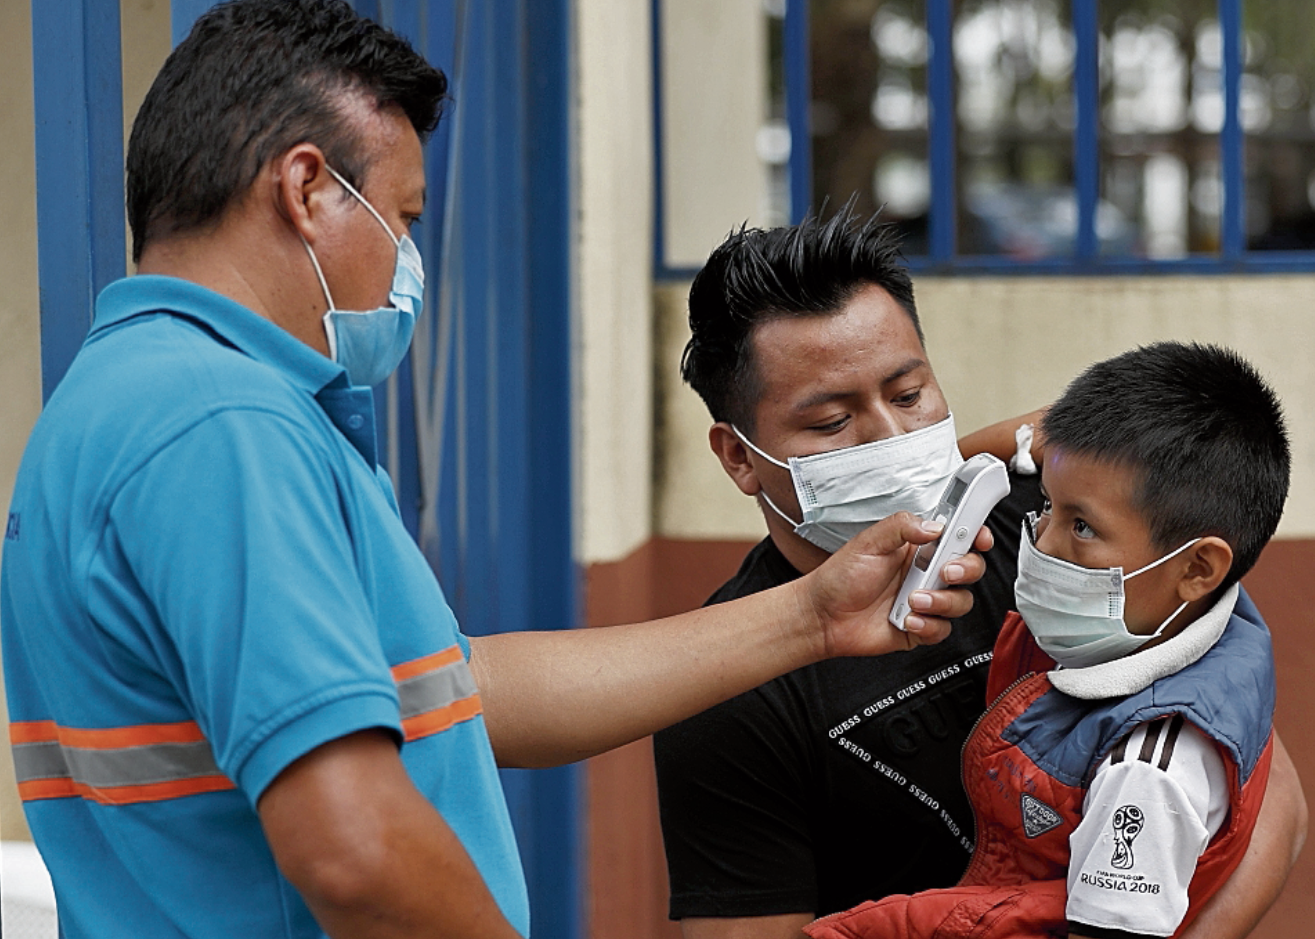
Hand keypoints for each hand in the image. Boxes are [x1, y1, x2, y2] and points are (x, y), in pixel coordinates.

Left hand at [801, 511, 990, 658]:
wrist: (822, 616)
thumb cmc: (840, 577)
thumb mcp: (869, 541)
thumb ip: (902, 527)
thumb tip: (934, 526)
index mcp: (918, 547)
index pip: (958, 537)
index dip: (975, 535)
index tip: (978, 536)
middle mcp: (926, 573)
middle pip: (970, 569)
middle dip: (965, 569)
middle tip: (944, 571)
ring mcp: (926, 601)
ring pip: (961, 601)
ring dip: (941, 601)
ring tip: (912, 599)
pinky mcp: (922, 628)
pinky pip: (943, 629)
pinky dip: (928, 626)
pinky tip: (907, 620)